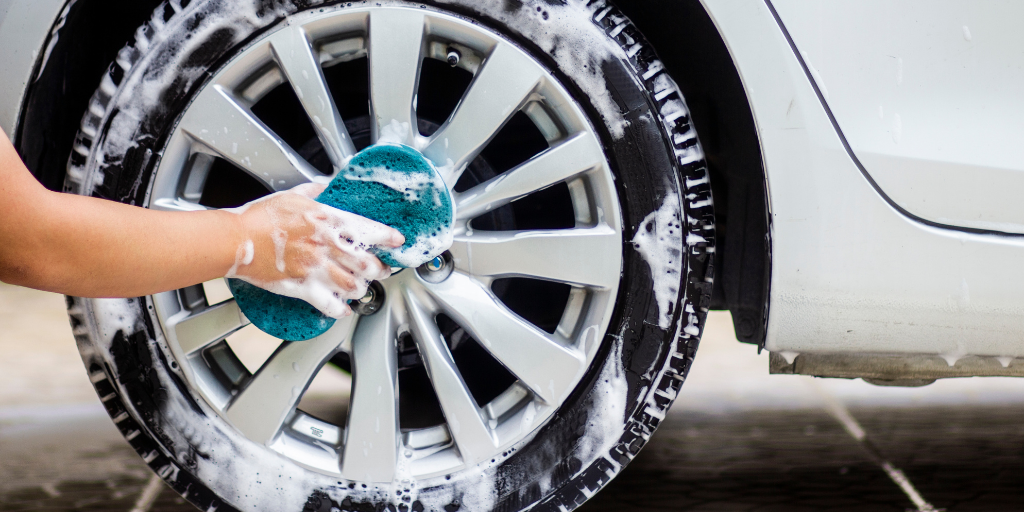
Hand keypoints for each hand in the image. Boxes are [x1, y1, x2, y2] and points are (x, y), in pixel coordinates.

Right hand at [225, 183, 403, 317]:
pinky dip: (340, 310)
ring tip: (361, 288)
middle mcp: (326, 246)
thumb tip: (327, 185)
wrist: (236, 239)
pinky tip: (343, 309)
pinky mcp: (301, 288)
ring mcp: (315, 268)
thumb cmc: (260, 217)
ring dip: (362, 289)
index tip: (397, 242)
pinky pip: (329, 305)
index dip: (388, 238)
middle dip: (380, 269)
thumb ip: (315, 191)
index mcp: (327, 221)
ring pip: (354, 286)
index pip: (369, 230)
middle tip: (382, 270)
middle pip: (368, 264)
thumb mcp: (293, 195)